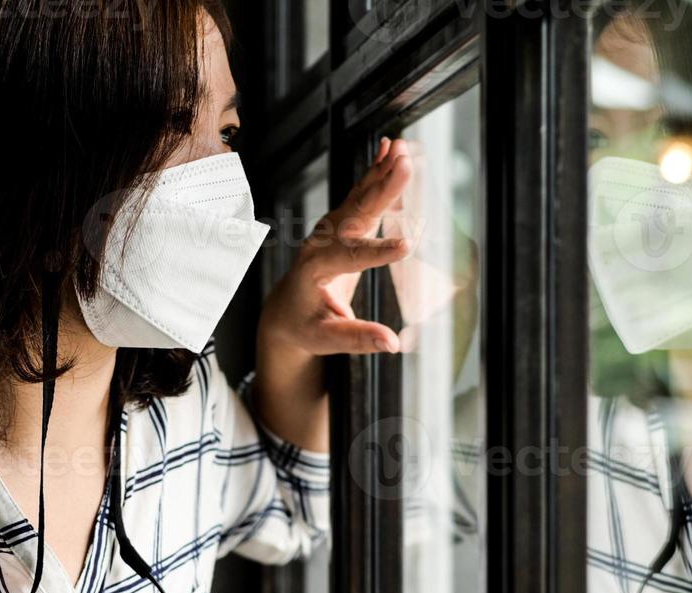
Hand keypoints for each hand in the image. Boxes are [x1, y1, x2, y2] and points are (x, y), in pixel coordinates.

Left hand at [258, 137, 414, 356]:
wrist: (284, 312)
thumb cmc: (304, 327)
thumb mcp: (326, 338)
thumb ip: (357, 338)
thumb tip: (392, 344)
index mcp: (314, 269)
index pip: (349, 258)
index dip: (377, 251)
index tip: (407, 245)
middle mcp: (321, 242)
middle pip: (355, 214)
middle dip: (382, 189)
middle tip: (406, 167)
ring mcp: (329, 230)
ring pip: (359, 197)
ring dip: (381, 172)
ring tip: (403, 150)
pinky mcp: (340, 226)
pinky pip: (361, 195)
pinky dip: (376, 172)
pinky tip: (391, 150)